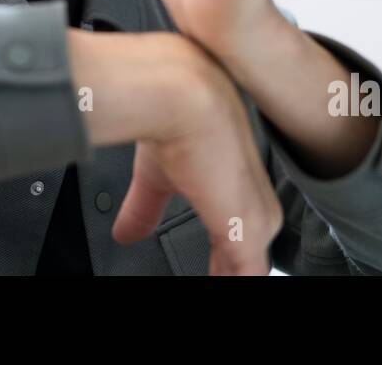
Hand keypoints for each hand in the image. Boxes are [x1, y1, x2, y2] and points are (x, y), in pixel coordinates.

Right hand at [108, 32, 282, 274]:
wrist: (178, 93)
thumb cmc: (170, 116)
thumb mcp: (155, 177)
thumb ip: (145, 209)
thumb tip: (124, 234)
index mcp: (241, 191)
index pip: (238, 242)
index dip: (218, 264)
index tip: (204, 271)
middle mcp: (257, 209)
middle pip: (246, 264)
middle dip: (222, 274)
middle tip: (200, 279)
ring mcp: (256, 225)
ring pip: (246, 272)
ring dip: (222, 278)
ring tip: (196, 283)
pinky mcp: (247, 237)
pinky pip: (245, 280)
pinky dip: (223, 285)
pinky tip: (205, 289)